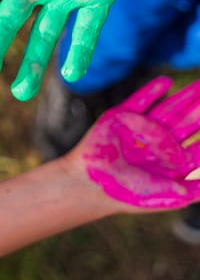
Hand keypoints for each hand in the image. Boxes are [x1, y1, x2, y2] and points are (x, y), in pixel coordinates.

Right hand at [69, 77, 199, 211]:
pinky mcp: (119, 117)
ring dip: (184, 97)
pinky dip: (152, 91)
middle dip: (199, 110)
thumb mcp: (168, 197)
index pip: (195, 147)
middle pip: (185, 123)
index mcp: (167, 163)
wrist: (90, 183)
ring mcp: (138, 129)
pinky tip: (166, 83)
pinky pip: (139, 101)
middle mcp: (155, 145)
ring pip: (167, 110)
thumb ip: (195, 191)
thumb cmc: (125, 194)